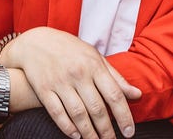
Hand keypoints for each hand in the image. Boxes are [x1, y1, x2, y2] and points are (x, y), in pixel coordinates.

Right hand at [1, 27, 140, 138]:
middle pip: (96, 108)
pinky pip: (57, 113)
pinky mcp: (44, 89)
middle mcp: (78, 74)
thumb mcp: (95, 57)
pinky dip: (67, 127)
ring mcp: (60, 82)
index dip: (124, 116)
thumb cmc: (71, 50)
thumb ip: (115, 77)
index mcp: (94, 65)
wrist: (36, 42)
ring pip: (78, 114)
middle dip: (106, 130)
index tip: (129, 132)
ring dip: (89, 133)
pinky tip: (76, 136)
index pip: (114, 94)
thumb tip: (136, 94)